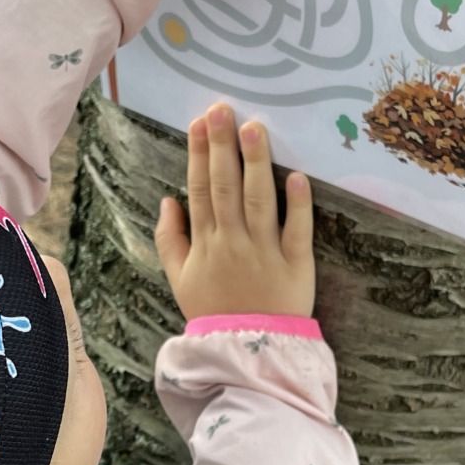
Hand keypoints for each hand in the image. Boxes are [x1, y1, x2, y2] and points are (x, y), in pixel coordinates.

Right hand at [155, 104, 315, 321]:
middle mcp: (232, 243)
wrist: (247, 355)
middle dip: (223, 146)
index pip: (199, 191)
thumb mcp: (180, 280)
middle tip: (223, 109)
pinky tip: (296, 175)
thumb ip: (170, 240)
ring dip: (256, 162)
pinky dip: (298, 204)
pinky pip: (297, 231)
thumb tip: (167, 200)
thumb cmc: (213, 313)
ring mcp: (264, 253)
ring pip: (258, 200)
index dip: (199, 155)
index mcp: (204, 245)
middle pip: (225, 187)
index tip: (199, 123)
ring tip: (254, 128)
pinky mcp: (296, 265)